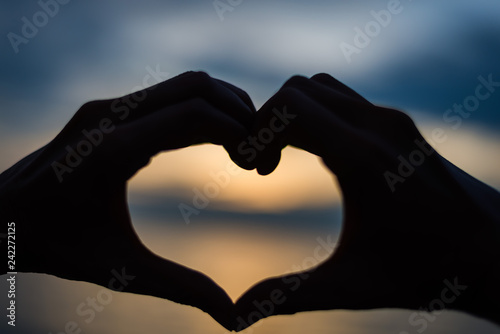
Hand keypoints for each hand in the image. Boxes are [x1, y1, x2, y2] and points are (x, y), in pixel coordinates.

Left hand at [0, 71, 255, 330]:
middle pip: (197, 87)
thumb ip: (180, 287)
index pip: (195, 115)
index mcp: (112, 150)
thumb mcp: (121, 271)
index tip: (258, 165)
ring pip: (185, 85)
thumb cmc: (56, 247)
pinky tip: (213, 141)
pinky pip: (167, 95)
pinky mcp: (108, 109)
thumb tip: (231, 317)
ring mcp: (107, 107)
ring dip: (223, 106)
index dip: (239, 132)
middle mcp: (109, 116)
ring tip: (243, 146)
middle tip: (258, 152)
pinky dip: (200, 109)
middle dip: (240, 112)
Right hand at [234, 74, 499, 329]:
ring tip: (285, 157)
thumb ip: (289, 296)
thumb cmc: (426, 270)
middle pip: (297, 90)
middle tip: (264, 167)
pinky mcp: (396, 122)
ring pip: (318, 87)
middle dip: (267, 122)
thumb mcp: (352, 286)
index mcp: (363, 159)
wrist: (491, 250)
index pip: (290, 108)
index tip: (255, 171)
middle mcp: (377, 126)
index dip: (256, 133)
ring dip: (291, 114)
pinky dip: (314, 113)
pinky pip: (340, 97)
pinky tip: (317, 153)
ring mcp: (390, 119)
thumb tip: (238, 315)